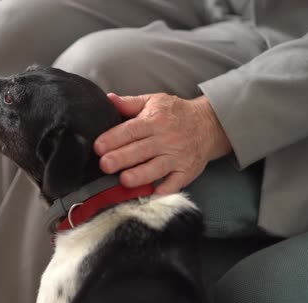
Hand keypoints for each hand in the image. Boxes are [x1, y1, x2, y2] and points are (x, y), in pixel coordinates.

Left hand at [94, 93, 231, 194]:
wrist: (208, 124)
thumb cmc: (175, 113)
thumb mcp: (153, 101)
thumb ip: (129, 103)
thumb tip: (108, 99)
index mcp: (155, 120)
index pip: (131, 129)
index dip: (114, 138)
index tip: (99, 146)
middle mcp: (166, 139)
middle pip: (141, 150)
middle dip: (122, 158)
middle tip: (105, 165)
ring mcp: (177, 157)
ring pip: (156, 168)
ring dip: (140, 175)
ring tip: (124, 180)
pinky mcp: (186, 172)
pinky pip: (175, 184)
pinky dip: (165, 192)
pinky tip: (152, 196)